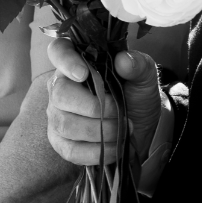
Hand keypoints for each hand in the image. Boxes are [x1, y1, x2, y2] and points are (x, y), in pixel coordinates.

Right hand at [45, 40, 161, 165]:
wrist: (140, 129)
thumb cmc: (136, 97)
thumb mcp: (145, 79)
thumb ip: (139, 66)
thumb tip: (123, 61)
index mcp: (77, 63)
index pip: (58, 51)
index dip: (66, 61)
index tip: (83, 74)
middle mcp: (60, 86)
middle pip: (60, 94)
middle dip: (95, 108)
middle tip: (120, 112)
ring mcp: (56, 114)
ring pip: (65, 124)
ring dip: (100, 131)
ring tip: (122, 130)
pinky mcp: (60, 141)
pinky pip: (69, 149)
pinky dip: (96, 152)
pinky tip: (114, 147)